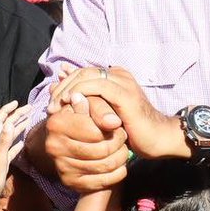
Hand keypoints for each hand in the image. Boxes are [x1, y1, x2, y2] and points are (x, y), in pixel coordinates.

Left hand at [0, 100, 28, 202]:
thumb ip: (4, 141)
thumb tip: (10, 123)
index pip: (0, 120)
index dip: (7, 110)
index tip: (18, 102)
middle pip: (6, 125)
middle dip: (16, 115)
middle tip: (29, 108)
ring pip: (10, 136)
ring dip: (18, 126)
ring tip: (28, 120)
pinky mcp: (2, 162)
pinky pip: (11, 148)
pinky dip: (17, 142)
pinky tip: (23, 142)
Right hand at [42, 91, 130, 191]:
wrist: (76, 148)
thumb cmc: (86, 122)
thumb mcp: (90, 109)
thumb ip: (94, 104)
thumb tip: (91, 95)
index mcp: (56, 124)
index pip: (94, 130)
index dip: (112, 128)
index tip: (119, 124)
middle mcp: (54, 147)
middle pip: (101, 150)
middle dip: (118, 143)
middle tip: (124, 137)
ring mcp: (61, 167)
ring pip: (104, 166)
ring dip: (120, 158)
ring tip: (124, 149)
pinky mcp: (70, 183)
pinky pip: (103, 181)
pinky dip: (118, 173)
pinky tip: (121, 165)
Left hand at [49, 66, 183, 159]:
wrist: (158, 138)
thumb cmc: (133, 129)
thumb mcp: (105, 114)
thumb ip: (89, 102)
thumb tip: (66, 90)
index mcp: (115, 77)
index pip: (83, 72)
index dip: (64, 83)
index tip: (51, 99)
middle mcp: (119, 75)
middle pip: (82, 72)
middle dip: (62, 87)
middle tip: (50, 106)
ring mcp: (123, 82)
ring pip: (87, 76)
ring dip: (68, 90)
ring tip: (56, 107)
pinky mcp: (126, 95)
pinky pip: (98, 87)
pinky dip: (81, 93)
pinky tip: (71, 103)